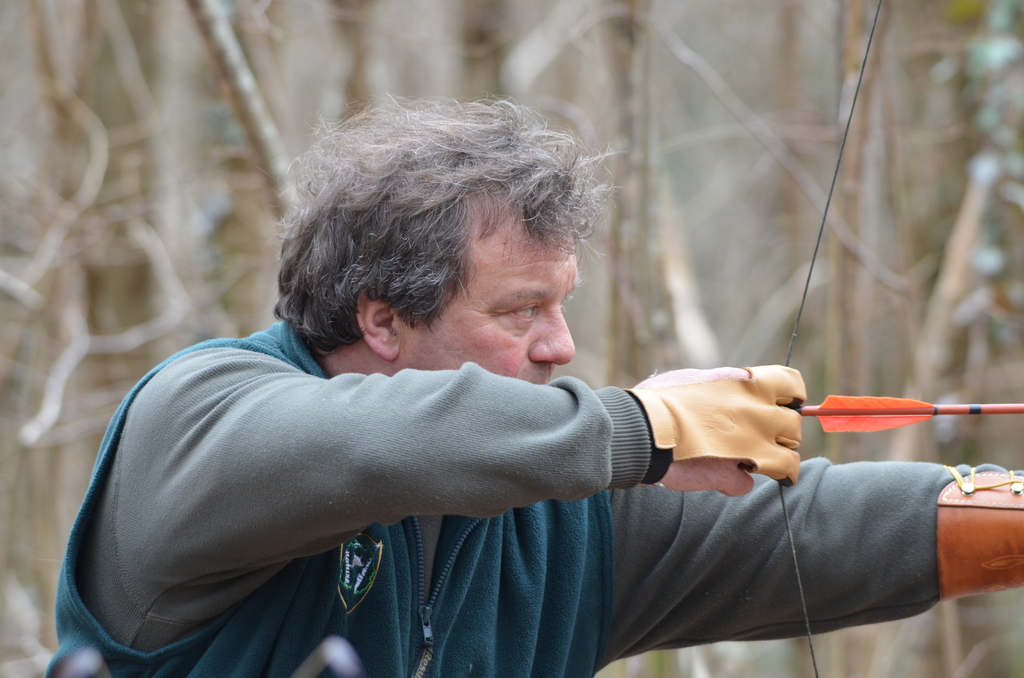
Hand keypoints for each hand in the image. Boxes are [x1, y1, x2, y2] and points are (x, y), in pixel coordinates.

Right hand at [628, 365, 805, 488]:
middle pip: (793, 426)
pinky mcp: (735, 475)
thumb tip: (734, 385)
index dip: (790, 398)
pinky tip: (720, 476)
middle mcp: (757, 413)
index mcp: (746, 383)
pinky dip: (736, 482)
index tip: (783, 405)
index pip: (792, 385)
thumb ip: (721, 385)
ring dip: (773, 462)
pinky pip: (750, 484)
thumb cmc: (658, 400)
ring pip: (789, 460)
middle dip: (781, 434)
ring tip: (748, 462)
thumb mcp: (695, 379)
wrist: (638, 429)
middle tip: (759, 438)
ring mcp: (751, 445)